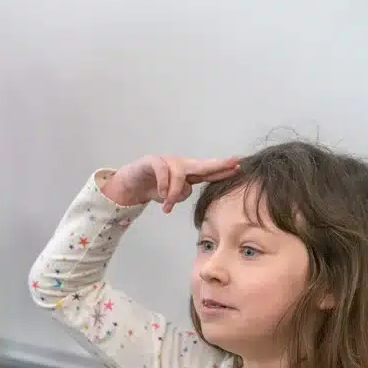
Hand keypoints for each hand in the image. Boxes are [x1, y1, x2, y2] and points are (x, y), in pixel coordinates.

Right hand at [101, 156, 239, 212]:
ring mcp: (167, 161)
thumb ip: (179, 194)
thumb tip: (183, 192)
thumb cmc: (152, 187)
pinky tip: (160, 194)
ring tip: (167, 207)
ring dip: (174, 193)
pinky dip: (163, 185)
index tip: (238, 167)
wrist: (129, 182)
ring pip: (180, 175)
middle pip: (202, 165)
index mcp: (187, 173)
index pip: (208, 172)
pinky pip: (163, 172)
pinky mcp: (153, 161)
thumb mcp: (169, 195)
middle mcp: (180, 165)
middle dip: (218, 165)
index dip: (222, 171)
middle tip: (233, 163)